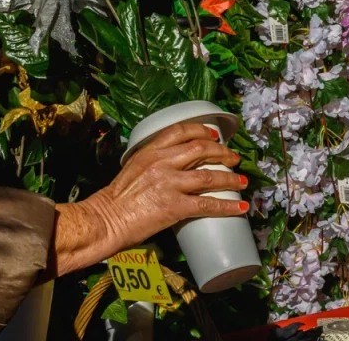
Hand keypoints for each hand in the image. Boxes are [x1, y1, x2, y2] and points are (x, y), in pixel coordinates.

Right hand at [45, 122, 247, 278]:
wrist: (106, 219)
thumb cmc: (115, 198)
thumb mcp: (132, 168)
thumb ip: (151, 162)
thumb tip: (171, 166)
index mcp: (149, 151)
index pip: (181, 131)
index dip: (202, 130)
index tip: (214, 134)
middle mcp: (162, 162)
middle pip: (201, 149)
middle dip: (222, 152)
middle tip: (233, 158)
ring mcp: (170, 184)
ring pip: (209, 176)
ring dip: (231, 178)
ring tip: (242, 181)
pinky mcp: (175, 206)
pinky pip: (208, 204)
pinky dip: (227, 206)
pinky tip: (240, 208)